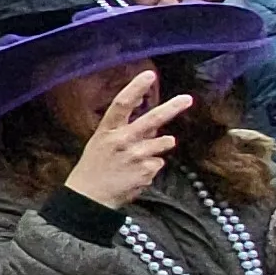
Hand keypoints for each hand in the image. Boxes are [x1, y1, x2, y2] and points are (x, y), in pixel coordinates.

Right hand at [63, 71, 192, 210]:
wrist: (88, 199)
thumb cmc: (94, 168)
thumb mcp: (102, 144)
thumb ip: (127, 132)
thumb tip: (155, 125)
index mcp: (107, 131)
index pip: (122, 104)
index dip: (136, 88)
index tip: (149, 75)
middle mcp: (122, 141)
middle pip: (151, 119)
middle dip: (171, 108)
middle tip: (187, 99)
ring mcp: (135, 157)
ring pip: (163, 143)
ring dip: (160, 146)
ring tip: (140, 157)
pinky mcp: (146, 172)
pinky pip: (159, 164)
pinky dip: (151, 168)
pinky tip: (135, 174)